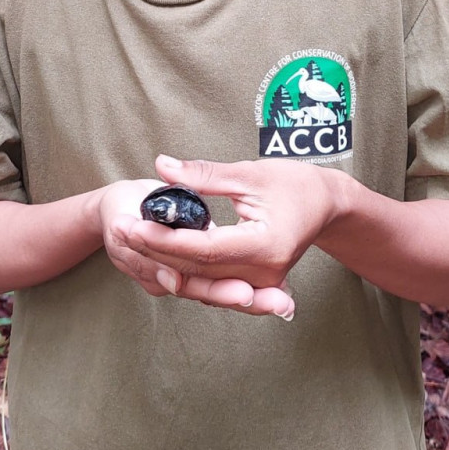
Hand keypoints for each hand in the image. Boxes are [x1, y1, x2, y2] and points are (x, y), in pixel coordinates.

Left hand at [120, 154, 342, 294]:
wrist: (327, 205)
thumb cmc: (296, 183)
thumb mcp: (250, 173)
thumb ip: (204, 174)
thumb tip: (162, 166)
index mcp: (265, 246)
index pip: (203, 248)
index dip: (165, 238)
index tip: (134, 223)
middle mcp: (262, 273)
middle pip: (197, 268)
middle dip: (155, 249)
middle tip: (121, 229)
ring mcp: (260, 282)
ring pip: (200, 280)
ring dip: (164, 260)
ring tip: (131, 238)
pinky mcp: (254, 282)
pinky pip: (211, 280)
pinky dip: (183, 267)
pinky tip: (156, 251)